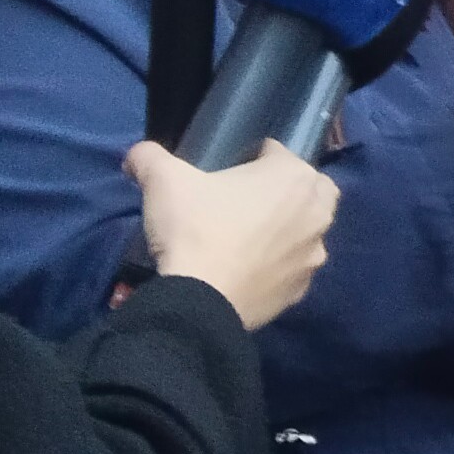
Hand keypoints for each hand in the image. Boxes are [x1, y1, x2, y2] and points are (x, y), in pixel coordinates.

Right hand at [127, 140, 338, 330]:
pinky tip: (249, 268)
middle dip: (285, 189)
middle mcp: (317, 212)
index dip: (251, 158)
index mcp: (294, 176)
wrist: (200, 300)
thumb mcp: (163, 180)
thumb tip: (137, 155)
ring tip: (247, 236)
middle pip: (307, 189)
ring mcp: (314, 253)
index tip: (227, 172)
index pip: (276, 153)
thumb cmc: (193, 229)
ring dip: (287, 228)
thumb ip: (149, 157)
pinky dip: (278, 265)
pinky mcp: (303, 288)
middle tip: (246, 201)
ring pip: (307, 230)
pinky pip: (294, 267)